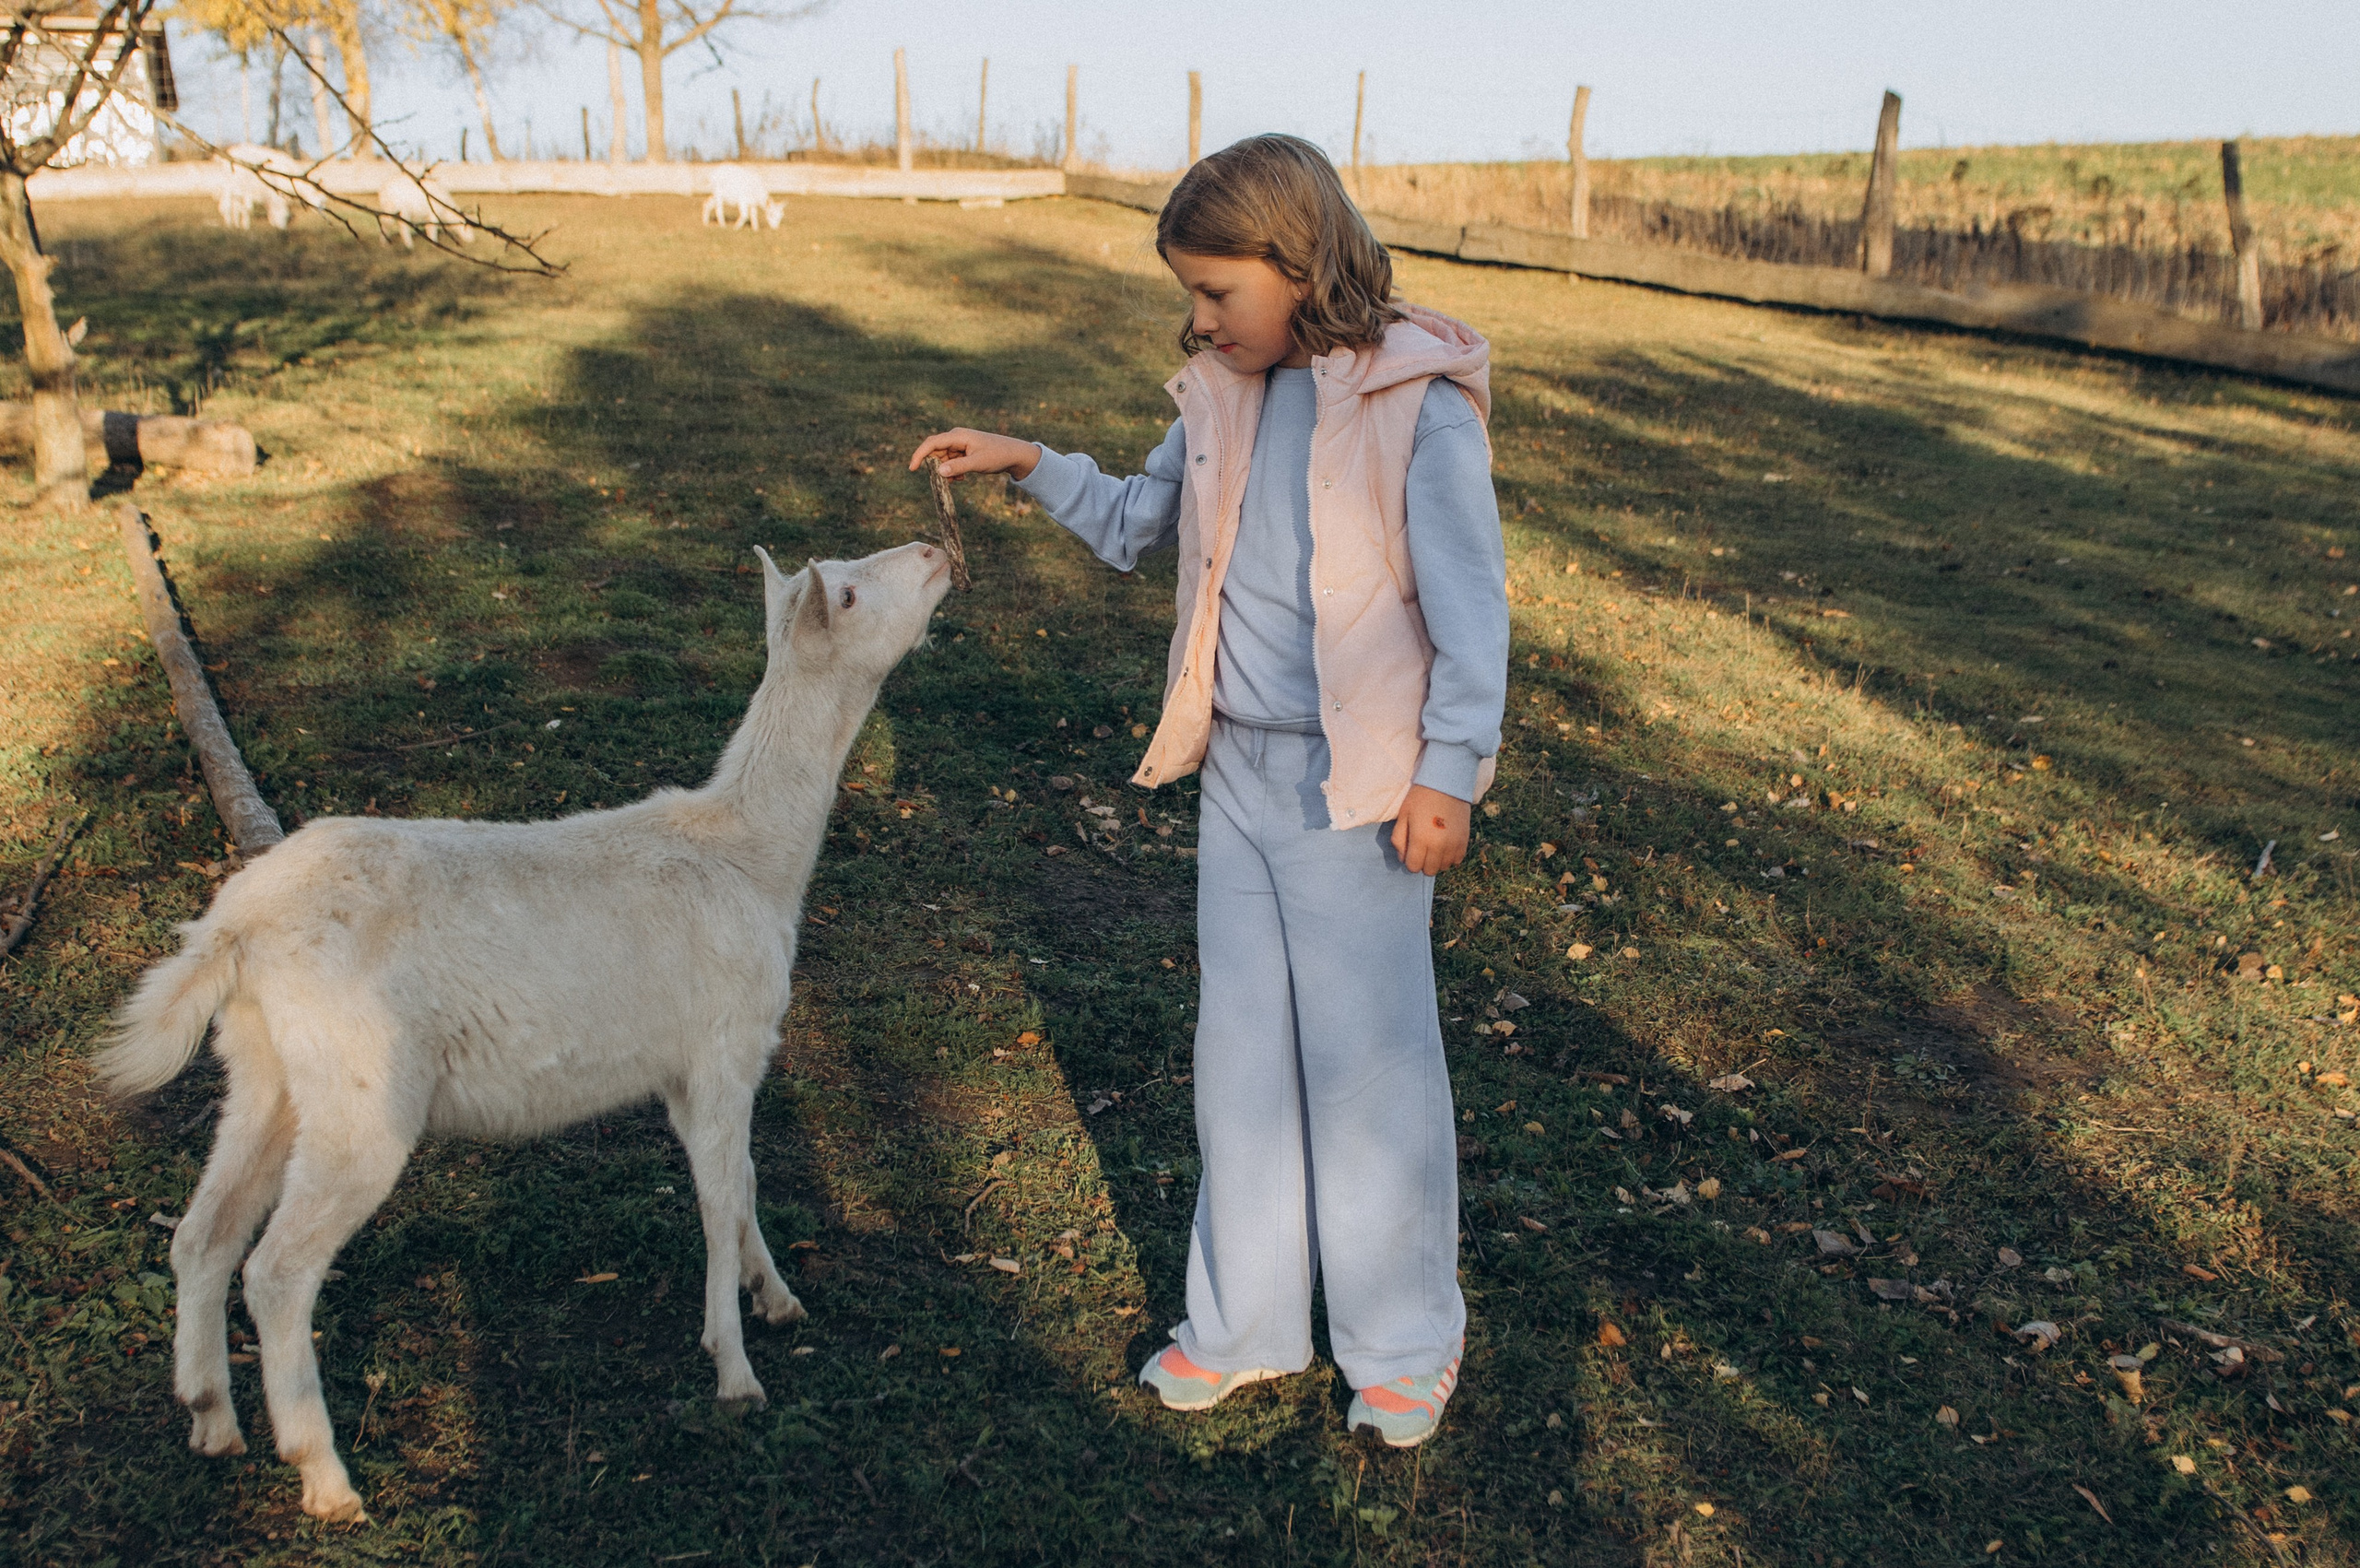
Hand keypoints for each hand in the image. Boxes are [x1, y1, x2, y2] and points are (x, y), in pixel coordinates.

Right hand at [910, 427, 1040, 481]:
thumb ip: (958, 467)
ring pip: (942, 458)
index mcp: (958, 436)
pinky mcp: (963, 450)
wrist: (1014, 453)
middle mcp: (956, 437)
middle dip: (935, 467)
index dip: (920, 455)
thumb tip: (939, 472)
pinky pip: (950, 461)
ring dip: (946, 471)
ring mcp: (959, 443)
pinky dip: (952, 471)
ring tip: (957, 481)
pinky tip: (961, 479)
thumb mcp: (977, 463)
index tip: (912, 468)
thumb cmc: (997, 455)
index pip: (932, 443)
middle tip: (943, 481)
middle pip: (935, 451)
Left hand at [1390, 785, 1470, 876]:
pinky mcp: (1465, 841)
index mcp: (1421, 840)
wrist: (1446, 783)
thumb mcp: (1403, 817)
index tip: (1411, 848)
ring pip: (1443, 867)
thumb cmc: (1420, 798)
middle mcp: (1439, 846)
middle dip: (1422, 862)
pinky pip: (1456, 861)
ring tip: (1434, 844)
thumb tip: (1403, 858)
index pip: (1413, 867)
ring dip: (1436, 860)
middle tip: (1422, 847)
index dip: (1409, 860)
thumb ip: (1398, 840)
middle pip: (1429, 871)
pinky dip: (1449, 856)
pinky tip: (1445, 844)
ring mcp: (1454, 845)